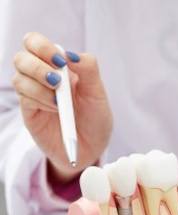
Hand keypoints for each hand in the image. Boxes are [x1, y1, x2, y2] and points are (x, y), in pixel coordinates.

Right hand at [12, 32, 111, 180]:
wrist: (91, 150)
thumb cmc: (95, 120)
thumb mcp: (98, 95)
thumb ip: (89, 70)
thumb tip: (70, 54)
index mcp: (58, 67)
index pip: (36, 43)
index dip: (42, 47)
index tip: (61, 62)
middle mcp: (41, 77)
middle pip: (22, 57)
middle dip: (37, 66)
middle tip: (57, 81)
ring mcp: (33, 94)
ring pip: (19, 78)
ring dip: (39, 86)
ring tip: (59, 101)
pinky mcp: (29, 111)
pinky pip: (24, 98)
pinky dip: (40, 100)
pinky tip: (56, 109)